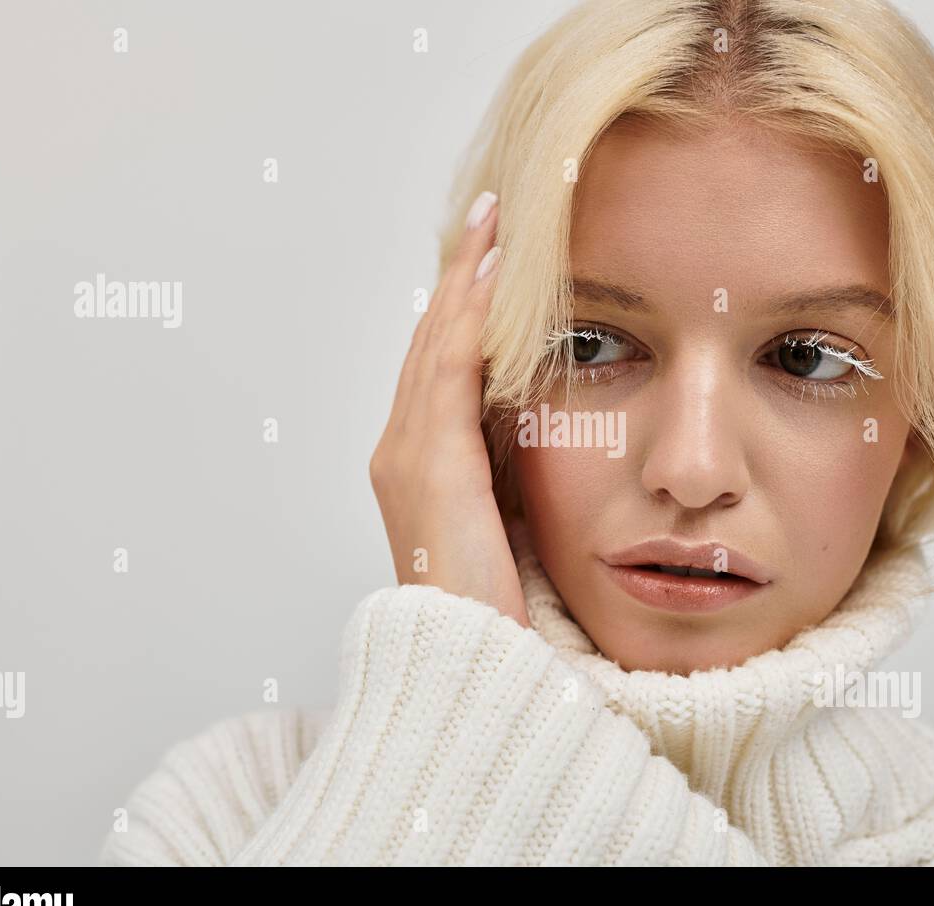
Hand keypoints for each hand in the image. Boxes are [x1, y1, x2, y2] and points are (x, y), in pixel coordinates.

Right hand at [369, 191, 529, 627]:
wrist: (468, 661)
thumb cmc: (490, 603)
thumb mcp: (501, 519)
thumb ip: (506, 467)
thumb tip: (535, 421)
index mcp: (415, 462)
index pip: (438, 364)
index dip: (462, 307)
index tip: (492, 259)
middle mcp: (399, 448)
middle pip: (429, 339)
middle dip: (461, 275)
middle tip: (491, 216)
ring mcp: (406, 452)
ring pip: (436, 341)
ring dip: (466, 278)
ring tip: (495, 223)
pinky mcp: (431, 462)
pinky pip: (450, 368)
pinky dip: (470, 316)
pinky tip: (495, 275)